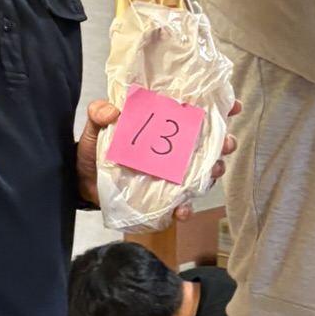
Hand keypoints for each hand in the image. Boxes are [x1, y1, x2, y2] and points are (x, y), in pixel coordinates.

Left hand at [78, 98, 240, 212]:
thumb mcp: (95, 128)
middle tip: (225, 143)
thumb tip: (112, 111)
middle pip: (209, 144)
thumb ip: (99, 115)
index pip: (195, 114)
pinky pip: (181, 204)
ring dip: (214, 172)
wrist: (82, 183)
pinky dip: (185, 208)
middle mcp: (174, 150)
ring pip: (204, 173)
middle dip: (224, 142)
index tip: (232, 105)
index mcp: (163, 126)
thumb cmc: (94, 151)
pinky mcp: (163, 198)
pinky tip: (182, 210)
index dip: (219, 108)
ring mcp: (171, 174)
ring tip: (213, 171)